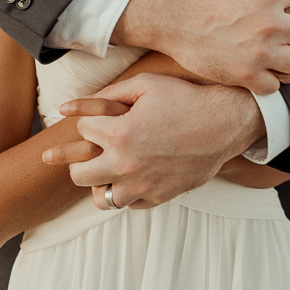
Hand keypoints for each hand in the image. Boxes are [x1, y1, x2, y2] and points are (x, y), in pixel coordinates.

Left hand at [55, 74, 263, 207]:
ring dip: (100, 182)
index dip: (89, 122)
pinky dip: (125, 192)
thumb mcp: (143, 85)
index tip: (100, 119)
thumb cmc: (182, 99)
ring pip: (101, 198)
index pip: (81, 131)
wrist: (223, 123)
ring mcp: (143, 185)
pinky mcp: (159, 196)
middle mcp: (126, 164)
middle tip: (91, 150)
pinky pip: (129, 204)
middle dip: (78, 159)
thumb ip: (104, 95)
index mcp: (119, 133)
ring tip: (105, 169)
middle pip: (78, 174)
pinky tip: (129, 176)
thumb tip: (66, 108)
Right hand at [116, 0, 289, 93]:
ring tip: (269, 54)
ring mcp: (260, 52)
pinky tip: (255, 70)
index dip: (286, 8)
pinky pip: (275, 85)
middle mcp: (270, 24)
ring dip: (285, 58)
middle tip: (276, 35)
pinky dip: (266, 80)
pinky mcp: (246, 75)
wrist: (174, 18)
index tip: (272, 13)